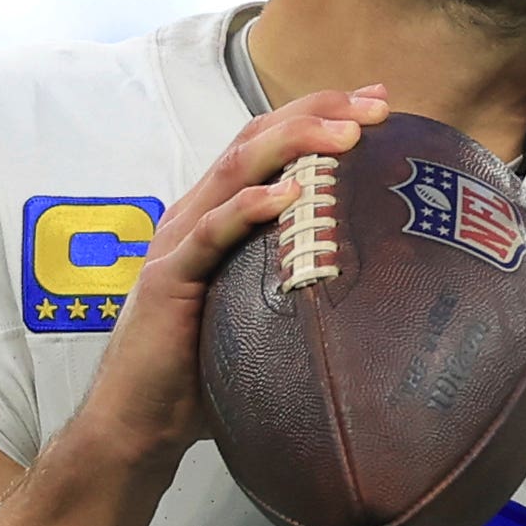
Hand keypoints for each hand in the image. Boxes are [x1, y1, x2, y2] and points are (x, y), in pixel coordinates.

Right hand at [71, 84, 390, 470]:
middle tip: (377, 105)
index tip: (380, 103)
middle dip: (321, 111)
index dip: (323, 113)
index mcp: (220, 214)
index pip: (273, 142)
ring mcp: (179, 241)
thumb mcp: (266, 310)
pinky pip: (210, 233)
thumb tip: (383, 281)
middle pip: (258, 137)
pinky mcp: (168, 279)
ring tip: (345, 134)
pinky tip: (288, 194)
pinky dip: (249, 207)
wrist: (142, 422)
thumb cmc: (207, 371)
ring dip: (294, 142)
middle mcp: (197, 214)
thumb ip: (302, 281)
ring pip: (235, 168)